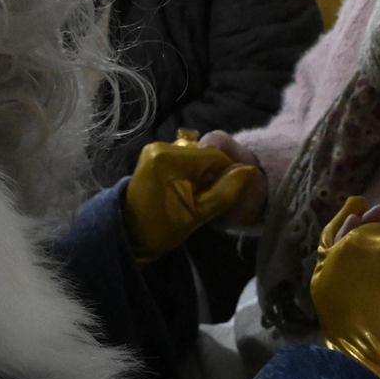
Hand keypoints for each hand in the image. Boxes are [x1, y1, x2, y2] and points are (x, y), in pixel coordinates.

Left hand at [121, 131, 260, 261]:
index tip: (220, 197)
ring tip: (191, 196)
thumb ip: (226, 191)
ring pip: (195, 156)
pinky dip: (188, 172)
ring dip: (200, 174)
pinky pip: (182, 158)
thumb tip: (252, 171)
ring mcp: (154, 148)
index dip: (226, 176)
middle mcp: (160, 146)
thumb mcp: (198, 214)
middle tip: (202, 199)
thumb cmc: (162, 227)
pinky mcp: (152, 154)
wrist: (128, 232)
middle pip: (204, 154)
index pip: (216, 157)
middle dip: (210, 175)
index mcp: (170, 158)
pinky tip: (183, 189)